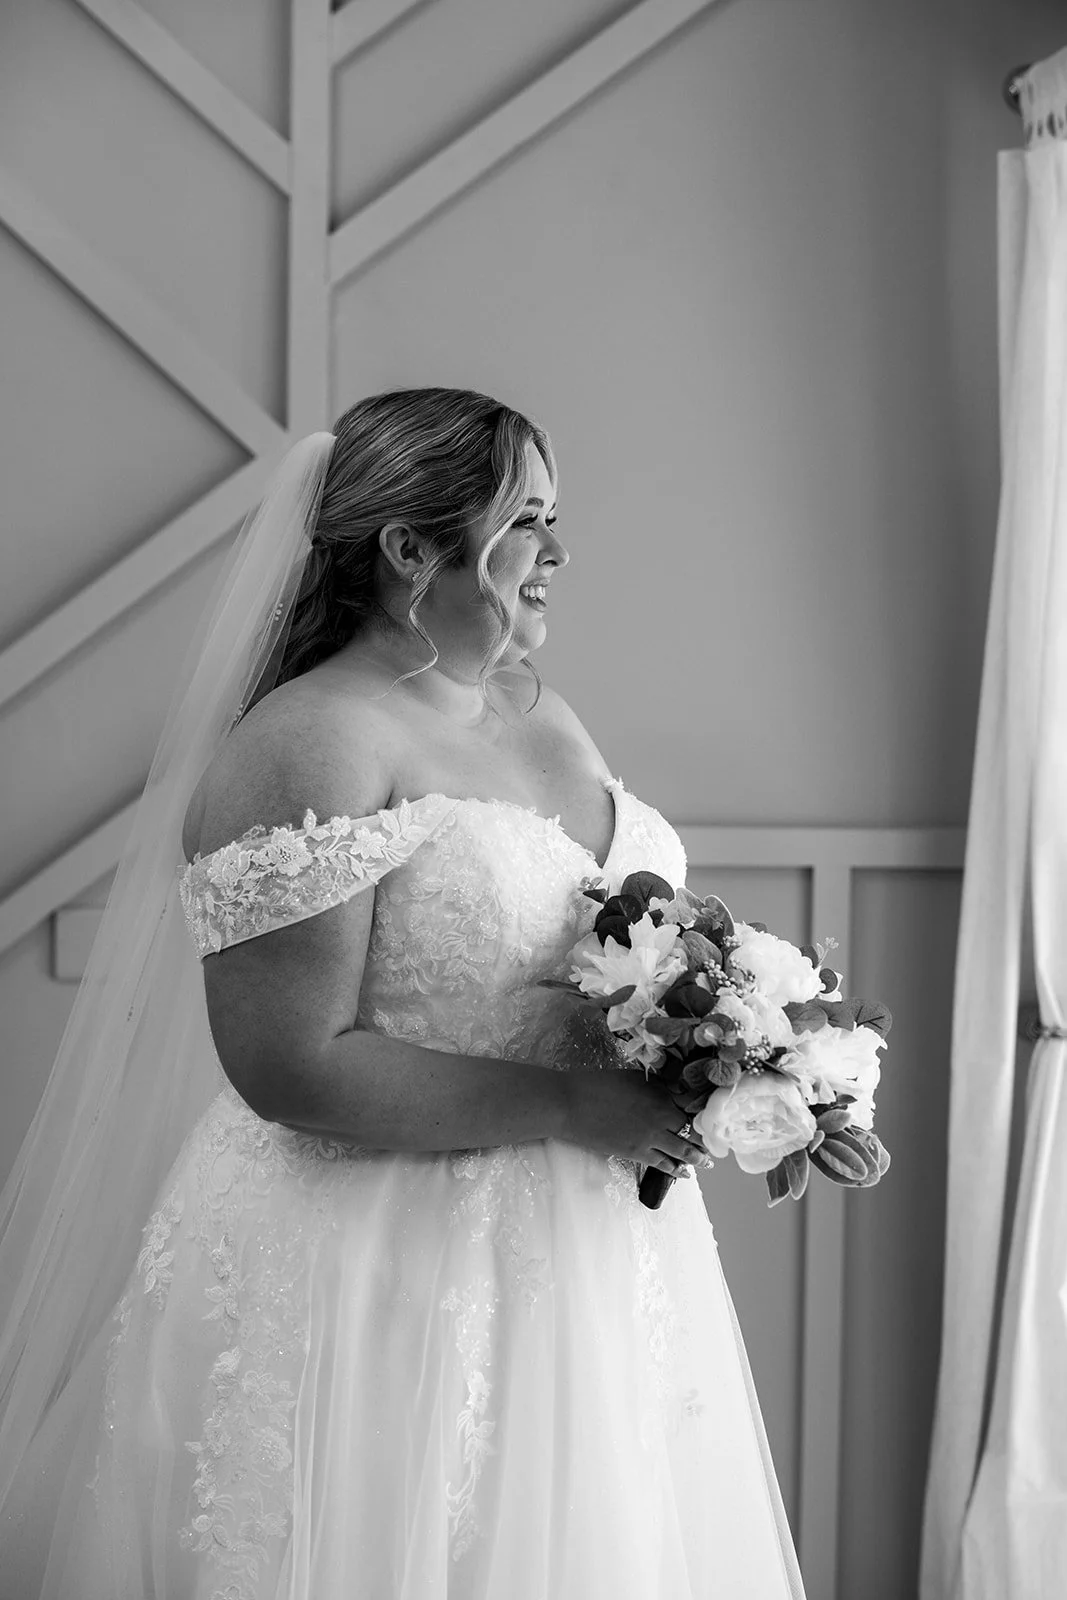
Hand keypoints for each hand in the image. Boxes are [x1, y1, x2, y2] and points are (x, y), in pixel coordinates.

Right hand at [558, 1067, 711, 1176]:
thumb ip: (654, 1085)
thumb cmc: (596, 1084)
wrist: (571, 1104)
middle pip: (693, 1127)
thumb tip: (671, 1092)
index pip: (693, 1103)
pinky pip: (664, 1164)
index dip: (703, 1111)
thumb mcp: (632, 1077)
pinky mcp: (638, 1152)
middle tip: (712, 1141)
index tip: (711, 1117)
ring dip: (697, 1156)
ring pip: (683, 1149)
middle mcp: (662, 1112)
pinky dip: (677, 1169)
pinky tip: (684, 1172)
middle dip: (703, 1135)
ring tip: (707, 1161)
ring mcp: (651, 1135)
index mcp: (661, 1090)